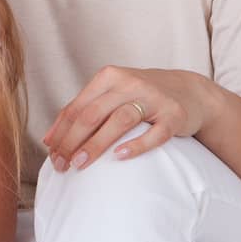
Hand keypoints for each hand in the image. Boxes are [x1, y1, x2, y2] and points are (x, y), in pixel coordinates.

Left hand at [43, 66, 215, 171]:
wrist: (190, 91)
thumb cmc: (142, 96)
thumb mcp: (112, 94)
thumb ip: (84, 110)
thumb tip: (50, 138)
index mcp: (109, 77)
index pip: (77, 107)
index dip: (61, 131)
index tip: (51, 154)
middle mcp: (130, 83)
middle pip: (92, 113)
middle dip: (72, 141)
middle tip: (62, 164)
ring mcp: (154, 98)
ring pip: (119, 120)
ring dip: (96, 144)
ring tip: (80, 164)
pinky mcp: (175, 115)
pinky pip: (155, 133)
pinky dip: (136, 145)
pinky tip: (119, 157)